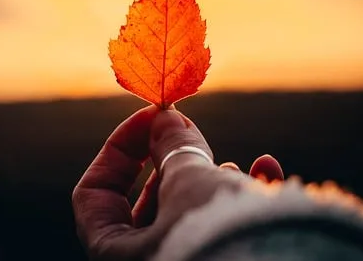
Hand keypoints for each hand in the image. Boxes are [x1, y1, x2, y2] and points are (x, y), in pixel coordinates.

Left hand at [72, 105, 282, 259]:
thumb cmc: (217, 235)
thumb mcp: (188, 182)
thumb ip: (171, 147)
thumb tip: (165, 120)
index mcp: (115, 253)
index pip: (94, 191)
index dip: (120, 146)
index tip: (154, 116)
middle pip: (147, 201)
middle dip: (172, 161)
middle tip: (191, 134)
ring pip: (189, 213)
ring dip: (211, 179)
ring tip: (231, 168)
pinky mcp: (225, 259)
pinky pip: (224, 225)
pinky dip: (243, 197)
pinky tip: (268, 170)